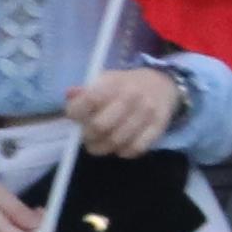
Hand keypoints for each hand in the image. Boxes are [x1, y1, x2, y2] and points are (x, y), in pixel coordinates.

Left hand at [63, 64, 186, 158]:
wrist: (162, 84)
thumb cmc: (125, 86)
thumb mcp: (104, 80)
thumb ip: (85, 91)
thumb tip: (70, 96)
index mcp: (114, 82)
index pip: (89, 100)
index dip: (75, 113)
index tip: (75, 117)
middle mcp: (131, 96)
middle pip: (100, 126)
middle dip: (88, 136)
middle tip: (87, 136)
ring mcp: (147, 112)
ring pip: (117, 141)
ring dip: (103, 147)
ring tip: (100, 143)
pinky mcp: (159, 127)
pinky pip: (136, 148)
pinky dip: (123, 151)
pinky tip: (120, 146)